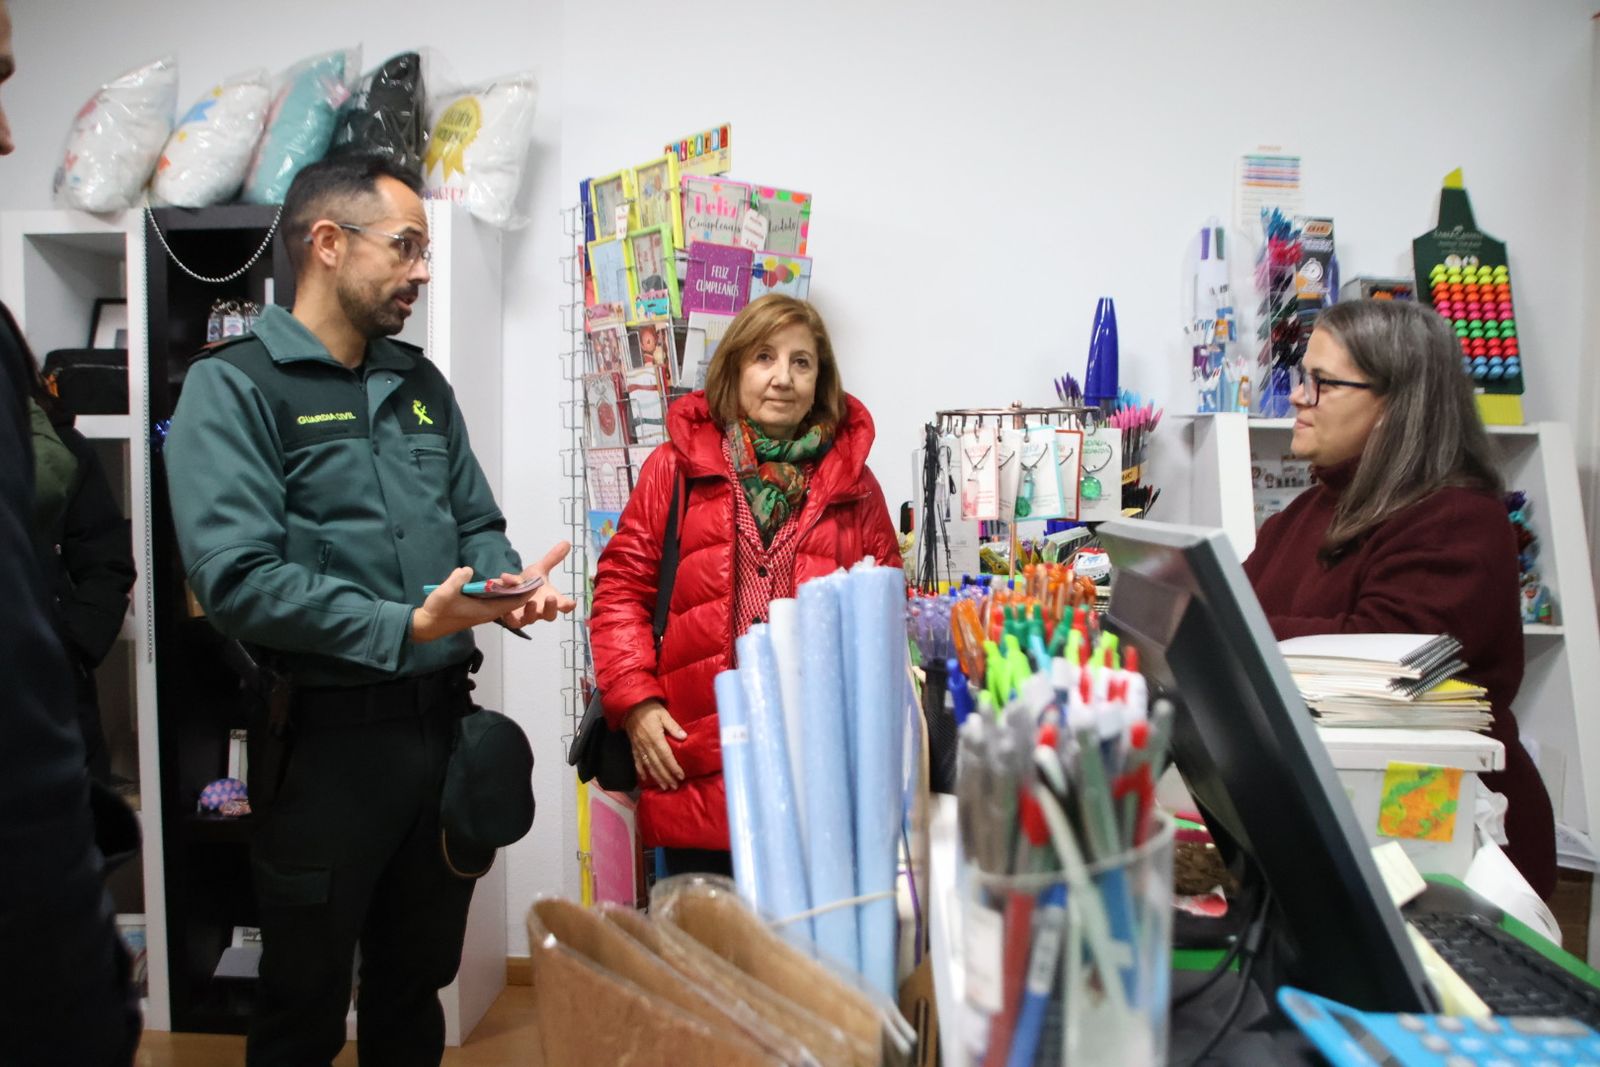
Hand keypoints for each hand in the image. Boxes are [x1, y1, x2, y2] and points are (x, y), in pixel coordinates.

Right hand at [410, 566, 538, 643]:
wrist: (428, 625)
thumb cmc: (437, 611)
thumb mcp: (445, 593)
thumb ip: (457, 581)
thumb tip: (468, 570)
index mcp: (487, 610)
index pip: (514, 602)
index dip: (527, 591)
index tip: (538, 580)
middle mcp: (489, 612)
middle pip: (513, 600)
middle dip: (523, 589)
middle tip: (533, 575)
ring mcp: (484, 611)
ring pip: (504, 600)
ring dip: (512, 590)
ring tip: (520, 575)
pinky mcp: (478, 609)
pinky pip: (496, 600)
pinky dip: (501, 592)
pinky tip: (501, 582)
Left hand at [498, 542, 577, 630]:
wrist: (510, 590)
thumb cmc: (529, 583)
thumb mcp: (540, 569)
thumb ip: (552, 559)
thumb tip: (567, 543)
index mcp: (551, 599)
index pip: (565, 606)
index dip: (568, 605)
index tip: (571, 602)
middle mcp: (542, 610)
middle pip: (550, 615)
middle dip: (551, 608)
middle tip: (551, 598)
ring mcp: (528, 616)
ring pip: (532, 619)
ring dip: (532, 612)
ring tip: (530, 602)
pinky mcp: (513, 619)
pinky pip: (513, 622)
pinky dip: (510, 617)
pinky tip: (507, 610)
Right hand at [623, 699, 686, 789]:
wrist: (630, 706)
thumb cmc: (649, 709)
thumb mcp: (663, 714)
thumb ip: (673, 726)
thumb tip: (684, 737)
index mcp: (655, 738)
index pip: (666, 756)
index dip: (673, 767)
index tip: (680, 776)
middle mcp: (647, 746)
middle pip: (658, 765)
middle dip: (666, 777)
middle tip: (674, 787)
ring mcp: (639, 747)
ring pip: (648, 766)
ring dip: (656, 777)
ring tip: (663, 787)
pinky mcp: (633, 747)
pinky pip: (637, 761)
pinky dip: (640, 771)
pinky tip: (644, 779)